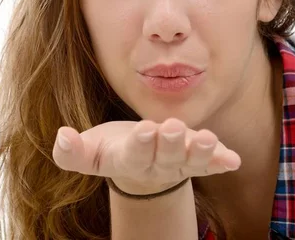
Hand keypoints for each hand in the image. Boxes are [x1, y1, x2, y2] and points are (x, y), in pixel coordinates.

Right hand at [52, 118, 240, 194]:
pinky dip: (220, 161)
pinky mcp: (195, 160)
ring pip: (190, 160)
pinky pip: (209, 164)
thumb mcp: (88, 153)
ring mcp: (178, 163)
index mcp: (128, 160)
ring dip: (200, 152)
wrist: (139, 167)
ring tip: (207, 139)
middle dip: (169, 142)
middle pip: (165, 155)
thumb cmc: (112, 150)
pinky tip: (232, 159)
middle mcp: (156, 164)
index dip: (140, 144)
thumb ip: (71, 152)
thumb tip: (62, 136)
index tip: (144, 130)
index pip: (134, 154)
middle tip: (171, 127)